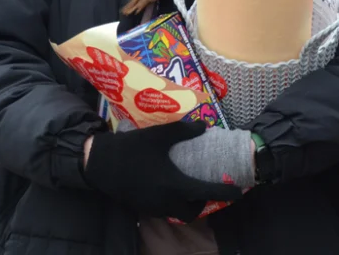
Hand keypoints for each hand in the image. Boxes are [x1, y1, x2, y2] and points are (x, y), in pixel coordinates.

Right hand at [83, 121, 242, 221]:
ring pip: (177, 212)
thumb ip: (184, 131)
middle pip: (192, 211)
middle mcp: (166, 202)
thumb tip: (204, 126)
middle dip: (203, 203)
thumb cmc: (132, 148)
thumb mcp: (160, 135)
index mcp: (174, 185)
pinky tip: (168, 185)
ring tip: (189, 185)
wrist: (99, 163)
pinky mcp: (142, 207)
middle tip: (207, 187)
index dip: (225, 194)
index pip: (206, 193)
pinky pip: (164, 209)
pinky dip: (172, 202)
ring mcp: (152, 208)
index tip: (240, 192)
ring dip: (187, 203)